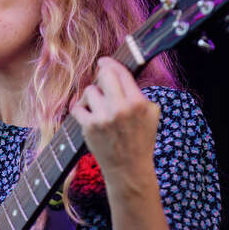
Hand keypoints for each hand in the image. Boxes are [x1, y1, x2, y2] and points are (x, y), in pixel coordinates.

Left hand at [69, 57, 159, 182]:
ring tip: (100, 108)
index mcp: (138, 103)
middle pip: (104, 76)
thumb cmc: (140, 139)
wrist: (128, 168)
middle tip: (99, 75)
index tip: (104, 61)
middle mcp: (121, 108)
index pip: (121, 73)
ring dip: (92, 97)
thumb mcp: (151, 114)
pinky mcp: (89, 127)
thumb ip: (139, 93)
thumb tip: (122, 73)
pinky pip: (77, 107)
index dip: (111, 63)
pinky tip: (88, 115)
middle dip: (101, 74)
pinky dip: (80, 110)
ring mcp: (103, 118)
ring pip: (89, 91)